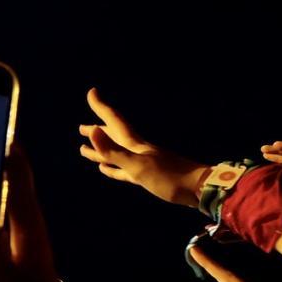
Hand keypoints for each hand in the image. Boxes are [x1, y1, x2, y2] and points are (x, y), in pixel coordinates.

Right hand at [78, 88, 207, 205]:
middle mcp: (137, 150)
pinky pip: (122, 169)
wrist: (200, 189)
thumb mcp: (138, 166)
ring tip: (85, 149)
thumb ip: (113, 151)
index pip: (113, 121)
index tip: (91, 92)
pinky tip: (106, 169)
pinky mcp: (146, 176)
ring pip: (116, 153)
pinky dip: (112, 168)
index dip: (101, 108)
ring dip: (102, 149)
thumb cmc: (169, 178)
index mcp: (135, 145)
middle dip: (98, 130)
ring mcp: (142, 162)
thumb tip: (92, 131)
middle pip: (113, 136)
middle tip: (81, 127)